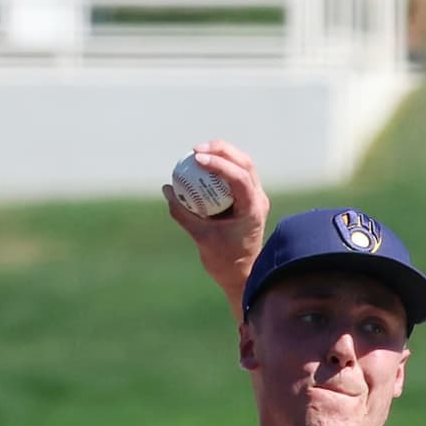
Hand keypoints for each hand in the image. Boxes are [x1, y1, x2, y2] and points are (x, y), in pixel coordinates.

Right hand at [165, 140, 268, 312]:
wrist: (242, 275)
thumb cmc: (224, 260)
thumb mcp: (200, 237)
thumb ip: (182, 213)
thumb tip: (167, 189)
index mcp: (252, 208)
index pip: (239, 177)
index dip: (219, 163)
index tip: (197, 159)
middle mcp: (258, 198)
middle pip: (244, 162)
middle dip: (221, 150)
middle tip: (196, 150)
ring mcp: (255, 197)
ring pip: (242, 165)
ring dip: (222, 154)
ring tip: (198, 153)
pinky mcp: (248, 199)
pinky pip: (235, 175)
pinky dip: (220, 167)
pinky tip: (201, 165)